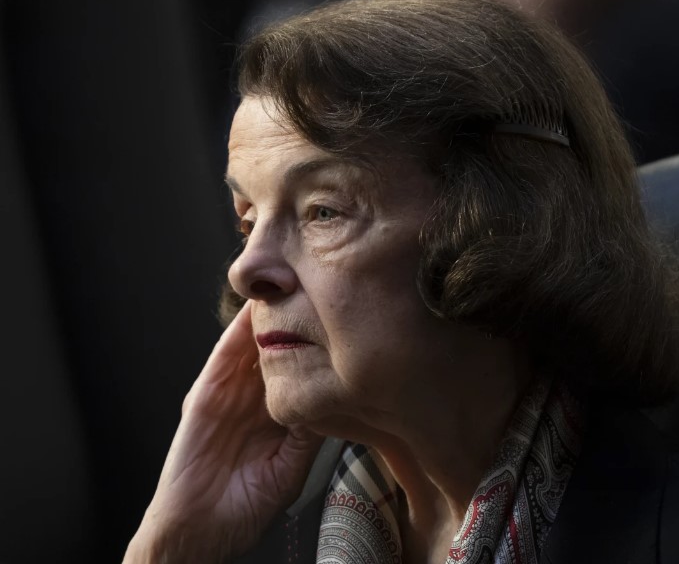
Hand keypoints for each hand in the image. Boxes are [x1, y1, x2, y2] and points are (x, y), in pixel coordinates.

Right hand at [124, 301, 322, 562]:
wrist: (200, 529)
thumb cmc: (247, 504)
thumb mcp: (292, 464)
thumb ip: (310, 431)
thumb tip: (338, 397)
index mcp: (277, 409)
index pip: (300, 365)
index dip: (318, 341)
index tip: (343, 317)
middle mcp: (255, 394)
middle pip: (278, 345)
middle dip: (297, 317)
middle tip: (321, 285)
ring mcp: (230, 391)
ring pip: (252, 342)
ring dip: (270, 314)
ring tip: (294, 284)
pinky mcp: (205, 393)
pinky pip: (224, 356)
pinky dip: (239, 332)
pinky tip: (257, 309)